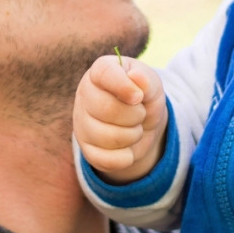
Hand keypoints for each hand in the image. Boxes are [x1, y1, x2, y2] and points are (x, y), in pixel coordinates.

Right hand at [72, 53, 167, 182]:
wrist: (143, 124)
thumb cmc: (144, 97)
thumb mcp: (152, 84)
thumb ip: (147, 80)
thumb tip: (136, 77)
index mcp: (99, 72)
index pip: (104, 74)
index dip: (124, 86)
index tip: (139, 97)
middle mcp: (84, 95)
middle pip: (107, 109)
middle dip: (135, 116)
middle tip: (140, 113)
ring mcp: (81, 123)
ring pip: (107, 137)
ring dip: (133, 136)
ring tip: (134, 128)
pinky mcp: (86, 149)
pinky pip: (105, 160)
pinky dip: (125, 157)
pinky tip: (127, 148)